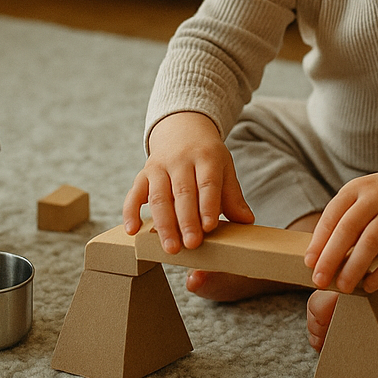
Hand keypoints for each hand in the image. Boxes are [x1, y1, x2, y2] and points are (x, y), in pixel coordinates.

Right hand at [123, 112, 253, 251]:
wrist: (182, 129)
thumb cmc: (207, 156)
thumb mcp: (224, 168)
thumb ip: (233, 196)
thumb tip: (247, 221)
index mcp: (206, 157)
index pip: (207, 183)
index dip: (208, 206)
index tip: (210, 228)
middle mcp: (180, 161)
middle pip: (182, 193)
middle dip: (186, 221)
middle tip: (192, 245)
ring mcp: (159, 167)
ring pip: (159, 197)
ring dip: (163, 224)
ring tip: (170, 248)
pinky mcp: (143, 174)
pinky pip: (134, 194)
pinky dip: (130, 212)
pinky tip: (132, 231)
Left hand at [305, 151, 377, 293]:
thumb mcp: (362, 198)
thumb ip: (344, 221)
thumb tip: (320, 259)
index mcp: (356, 188)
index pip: (332, 215)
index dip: (319, 241)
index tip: (309, 263)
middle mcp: (375, 198)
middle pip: (348, 229)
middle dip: (331, 257)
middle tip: (319, 280)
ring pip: (371, 242)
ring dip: (354, 267)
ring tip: (343, 287)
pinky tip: (369, 285)